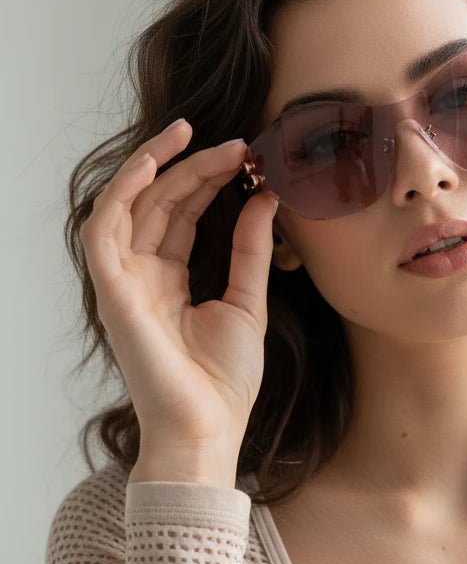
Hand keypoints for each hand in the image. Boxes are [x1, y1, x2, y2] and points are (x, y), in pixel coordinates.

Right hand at [79, 118, 277, 486]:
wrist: (210, 428)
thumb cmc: (225, 381)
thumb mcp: (248, 301)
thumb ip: (250, 249)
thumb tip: (266, 198)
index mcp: (170, 279)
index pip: (181, 213)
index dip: (207, 179)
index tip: (244, 155)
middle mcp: (142, 275)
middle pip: (158, 202)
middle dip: (191, 165)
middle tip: (232, 142)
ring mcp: (124, 283)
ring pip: (128, 206)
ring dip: (155, 166)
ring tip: (189, 135)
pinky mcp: (112, 293)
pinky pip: (103, 232)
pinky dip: (122, 195)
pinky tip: (152, 166)